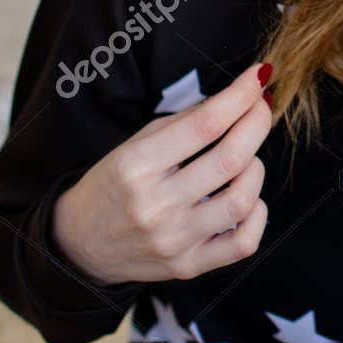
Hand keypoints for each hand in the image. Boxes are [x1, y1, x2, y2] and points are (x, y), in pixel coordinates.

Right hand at [50, 62, 273, 286]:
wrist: (80, 246)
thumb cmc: (113, 186)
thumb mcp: (134, 144)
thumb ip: (184, 123)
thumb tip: (235, 99)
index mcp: (136, 166)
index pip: (204, 124)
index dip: (240, 95)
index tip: (259, 76)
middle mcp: (154, 205)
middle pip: (230, 158)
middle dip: (257, 123)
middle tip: (261, 108)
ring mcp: (173, 240)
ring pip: (242, 200)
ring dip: (256, 168)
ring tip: (247, 158)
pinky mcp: (188, 266)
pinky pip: (244, 243)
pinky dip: (257, 214)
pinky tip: (247, 198)